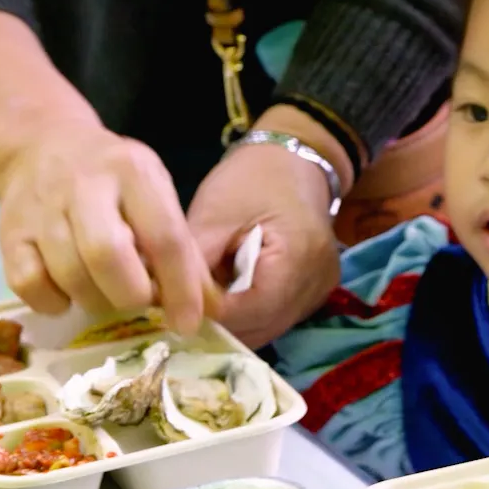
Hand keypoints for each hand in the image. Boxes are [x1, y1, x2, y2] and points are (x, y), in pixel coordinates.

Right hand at [0, 11, 213, 334]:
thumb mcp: (155, 196)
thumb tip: (209, 308)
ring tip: (106, 292)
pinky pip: (29, 285)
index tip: (188, 324)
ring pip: (70, 275)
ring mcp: (40, 208)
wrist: (42, 146)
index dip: (180, 288)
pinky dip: (54, 302)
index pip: (163, 236)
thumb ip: (181, 247)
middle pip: (108, 255)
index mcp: (132, 172)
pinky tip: (68, 292)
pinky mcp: (8, 233)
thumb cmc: (113, 181)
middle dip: (131, 295)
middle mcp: (83, 185)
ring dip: (96, 301)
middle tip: (138, 299)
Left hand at [189, 105, 346, 349]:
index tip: (173, 304)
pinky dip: (247, 315)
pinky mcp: (314, 294)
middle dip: (218, 324)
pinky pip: (276, 318)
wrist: (297, 160)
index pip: (247, 311)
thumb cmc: (255, 177)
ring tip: (201, 305)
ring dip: (232, 324)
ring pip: (267, 329)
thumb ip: (195, 261)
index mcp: (297, 260)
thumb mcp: (216, 211)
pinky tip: (226, 299)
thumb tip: (170, 300)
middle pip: (259, 327)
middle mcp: (316, 287)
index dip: (208, 314)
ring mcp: (318, 294)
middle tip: (180, 310)